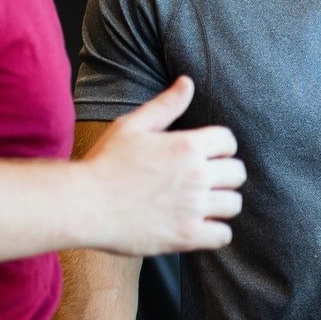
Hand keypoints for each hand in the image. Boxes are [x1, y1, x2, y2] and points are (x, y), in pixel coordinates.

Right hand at [81, 77, 245, 254]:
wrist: (82, 204)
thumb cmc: (104, 163)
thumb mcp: (133, 125)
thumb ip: (166, 105)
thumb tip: (188, 82)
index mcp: (187, 145)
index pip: (229, 142)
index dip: (220, 147)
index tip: (207, 156)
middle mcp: (196, 175)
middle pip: (237, 173)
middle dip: (225, 175)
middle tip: (205, 181)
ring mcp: (193, 207)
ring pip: (233, 204)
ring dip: (222, 203)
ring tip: (203, 204)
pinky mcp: (186, 236)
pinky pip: (223, 236)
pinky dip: (216, 232)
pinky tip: (200, 226)